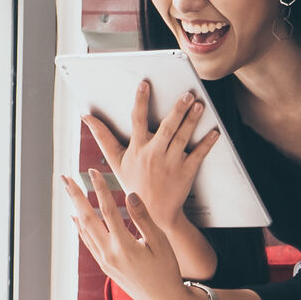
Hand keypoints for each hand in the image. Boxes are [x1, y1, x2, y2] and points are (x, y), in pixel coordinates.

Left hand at [59, 172, 196, 299]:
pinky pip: (88, 242)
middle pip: (87, 218)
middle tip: (65, 178)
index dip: (100, 189)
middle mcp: (110, 254)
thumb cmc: (167, 270)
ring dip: (75, 208)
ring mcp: (105, 261)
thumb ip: (143, 218)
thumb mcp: (160, 243)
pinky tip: (76, 216)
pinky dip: (80, 227)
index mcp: (125, 246)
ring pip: (84, 230)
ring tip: (69, 192)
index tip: (93, 171)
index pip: (108, 210)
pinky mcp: (105, 266)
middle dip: (76, 196)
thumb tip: (129, 195)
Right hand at [85, 80, 218, 228]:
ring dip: (192, 120)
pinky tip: (214, 132)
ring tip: (199, 105)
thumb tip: (86, 117)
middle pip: (167, 128)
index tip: (145, 85)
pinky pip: (198, 155)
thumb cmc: (134, 184)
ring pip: (183, 137)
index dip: (141, 102)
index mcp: (138, 149)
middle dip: (177, 109)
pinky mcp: (186, 172)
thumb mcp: (115, 162)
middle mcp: (154, 154)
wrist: (153, 215)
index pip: (138, 121)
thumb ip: (102, 137)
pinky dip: (207, 143)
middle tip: (187, 94)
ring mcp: (172, 164)